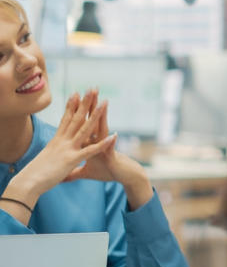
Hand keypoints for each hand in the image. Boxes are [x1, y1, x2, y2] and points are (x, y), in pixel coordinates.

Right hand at [7, 90, 115, 207]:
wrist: (27, 182)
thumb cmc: (35, 173)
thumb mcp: (46, 159)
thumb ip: (52, 154)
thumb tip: (51, 152)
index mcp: (57, 140)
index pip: (66, 119)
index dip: (71, 106)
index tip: (76, 93)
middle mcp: (62, 141)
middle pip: (76, 118)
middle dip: (85, 103)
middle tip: (93, 88)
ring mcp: (67, 149)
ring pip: (85, 129)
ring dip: (96, 115)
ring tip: (105, 102)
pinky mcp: (72, 159)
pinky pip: (90, 150)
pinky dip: (102, 144)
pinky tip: (113, 136)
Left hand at [67, 95, 152, 209]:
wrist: (124, 177)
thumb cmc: (107, 172)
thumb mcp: (87, 172)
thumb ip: (74, 172)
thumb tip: (62, 176)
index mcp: (90, 143)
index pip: (83, 123)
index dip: (78, 111)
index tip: (74, 96)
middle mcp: (98, 141)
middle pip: (93, 121)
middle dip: (91, 106)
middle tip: (91, 90)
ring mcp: (106, 147)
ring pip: (103, 130)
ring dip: (103, 118)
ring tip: (104, 103)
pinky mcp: (111, 157)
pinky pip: (110, 149)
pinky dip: (111, 143)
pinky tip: (114, 136)